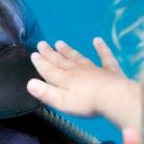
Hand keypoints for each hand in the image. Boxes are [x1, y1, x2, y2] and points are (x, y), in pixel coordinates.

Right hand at [27, 38, 143, 143]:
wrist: (113, 97)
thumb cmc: (86, 103)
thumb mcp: (61, 102)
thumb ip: (46, 93)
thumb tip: (30, 83)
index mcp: (64, 79)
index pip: (49, 70)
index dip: (40, 62)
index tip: (34, 54)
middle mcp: (77, 71)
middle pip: (61, 61)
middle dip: (50, 53)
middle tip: (42, 43)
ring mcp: (93, 69)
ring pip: (78, 57)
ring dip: (68, 50)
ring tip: (59, 42)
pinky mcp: (109, 71)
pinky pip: (105, 57)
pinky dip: (101, 48)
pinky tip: (98, 40)